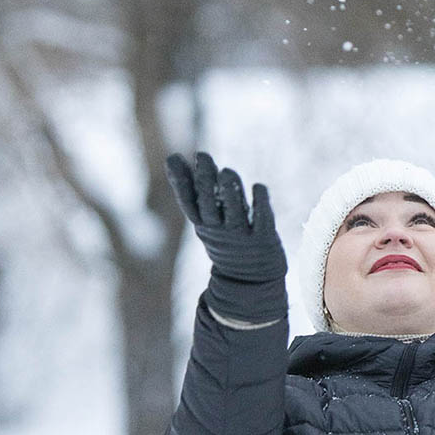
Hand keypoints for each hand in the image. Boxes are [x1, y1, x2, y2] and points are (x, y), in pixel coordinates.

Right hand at [166, 152, 286, 284]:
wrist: (249, 279)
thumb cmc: (225, 238)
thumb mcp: (205, 218)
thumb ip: (193, 189)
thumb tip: (171, 157)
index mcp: (203, 224)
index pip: (187, 202)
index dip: (180, 181)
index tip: (175, 157)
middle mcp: (219, 230)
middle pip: (209, 205)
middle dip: (205, 180)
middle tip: (202, 156)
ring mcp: (241, 235)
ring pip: (234, 212)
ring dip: (230, 191)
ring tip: (227, 171)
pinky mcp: (263, 239)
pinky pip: (262, 220)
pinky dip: (260, 204)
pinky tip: (259, 186)